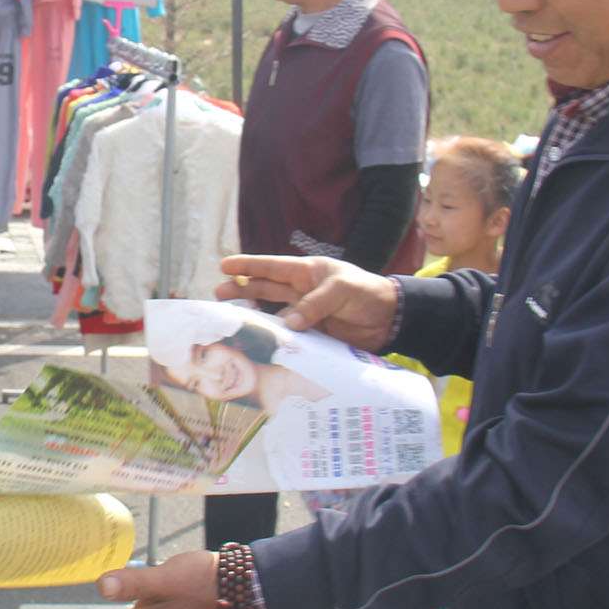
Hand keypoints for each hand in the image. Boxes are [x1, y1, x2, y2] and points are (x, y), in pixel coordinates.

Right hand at [218, 254, 400, 350]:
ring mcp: (306, 313)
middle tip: (218, 294)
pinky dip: (274, 338)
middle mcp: (302, 291)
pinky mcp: (312, 333)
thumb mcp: (342, 290)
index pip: (272, 267)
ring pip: (273, 313)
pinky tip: (260, 343)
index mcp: (308, 272)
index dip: (248, 265)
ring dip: (254, 316)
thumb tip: (287, 323)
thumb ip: (314, 304)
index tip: (224, 265)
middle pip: (266, 289)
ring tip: (232, 321)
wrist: (390, 319)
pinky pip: (288, 335)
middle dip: (242, 290)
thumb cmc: (367, 293)